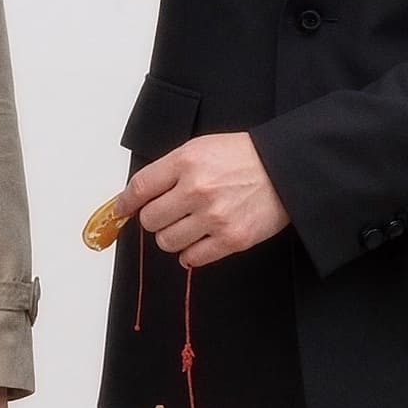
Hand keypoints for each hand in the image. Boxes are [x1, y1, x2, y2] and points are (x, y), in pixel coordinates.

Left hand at [117, 133, 288, 267]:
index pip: (140, 188)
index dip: (126, 202)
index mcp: (187, 162)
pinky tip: (199, 241)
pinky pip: (191, 258)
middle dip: (154, 219)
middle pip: (150, 220)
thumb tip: (137, 197)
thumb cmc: (243, 158)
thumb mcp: (201, 149)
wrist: (285, 169)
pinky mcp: (231, 239)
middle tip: (167, 215)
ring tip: (187, 226)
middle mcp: (197, 189)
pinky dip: (190, 254)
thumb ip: (169, 170)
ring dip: (172, 237)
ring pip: (167, 242)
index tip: (122, 209)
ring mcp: (214, 217)